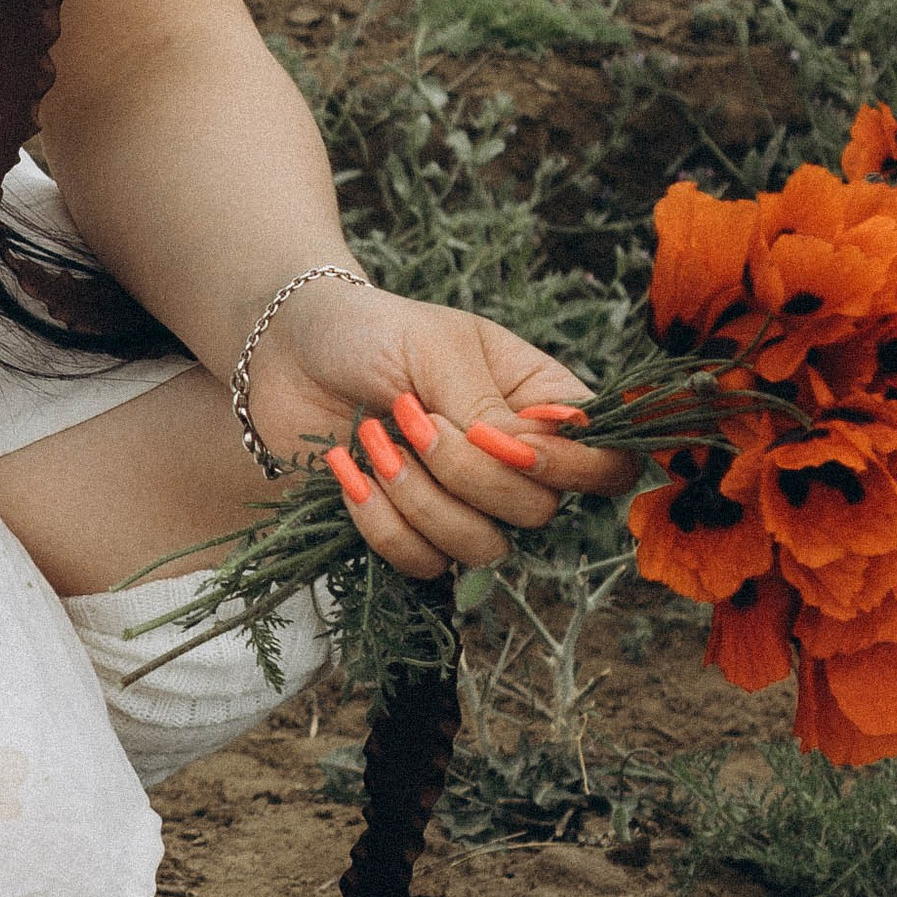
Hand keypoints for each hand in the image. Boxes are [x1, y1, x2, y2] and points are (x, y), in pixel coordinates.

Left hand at [250, 277, 638, 583]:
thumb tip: (535, 451)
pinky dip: (381, 523)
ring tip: (373, 438)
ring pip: (482, 548)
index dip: (572, 469)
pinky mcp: (411, 532)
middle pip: (538, 512)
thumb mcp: (438, 348)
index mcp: (541, 403)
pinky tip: (348, 470)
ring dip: (420, 499)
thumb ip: (489, 405)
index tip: (503, 441)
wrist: (289, 353)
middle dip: (467, 473)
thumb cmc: (373, 332)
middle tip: (411, 416)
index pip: (607, 465)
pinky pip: (422, 564)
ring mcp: (464, 504)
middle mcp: (514, 463)